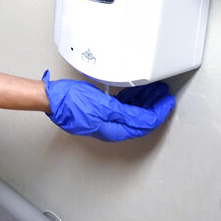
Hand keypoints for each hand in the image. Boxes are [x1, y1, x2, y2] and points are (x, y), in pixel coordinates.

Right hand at [42, 71, 174, 141]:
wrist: (53, 99)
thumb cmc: (72, 103)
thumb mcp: (104, 106)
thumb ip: (127, 113)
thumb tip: (145, 119)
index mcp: (114, 130)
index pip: (144, 124)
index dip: (159, 112)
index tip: (167, 102)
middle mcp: (111, 127)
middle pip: (140, 119)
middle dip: (154, 106)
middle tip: (164, 95)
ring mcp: (105, 119)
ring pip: (132, 113)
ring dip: (144, 101)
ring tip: (154, 90)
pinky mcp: (99, 111)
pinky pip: (121, 107)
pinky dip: (132, 99)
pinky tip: (136, 92)